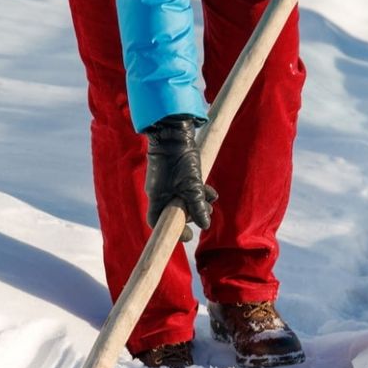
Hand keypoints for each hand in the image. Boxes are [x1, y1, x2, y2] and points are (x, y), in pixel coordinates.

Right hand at [144, 115, 217, 241]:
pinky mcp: (175, 174)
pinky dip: (197, 191)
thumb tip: (205, 225)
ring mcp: (167, 184)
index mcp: (157, 198)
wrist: (173, 131)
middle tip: (206, 212)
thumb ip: (197, 206)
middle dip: (192, 215)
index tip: (188, 235)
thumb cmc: (179, 159)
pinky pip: (185, 189)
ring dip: (198, 203)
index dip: (173, 232)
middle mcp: (160, 193)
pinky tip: (210, 192)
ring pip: (182, 201)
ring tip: (211, 200)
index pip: (158, 223)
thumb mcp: (192, 185)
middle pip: (174, 213)